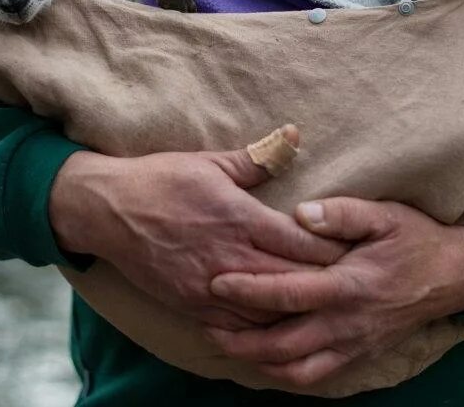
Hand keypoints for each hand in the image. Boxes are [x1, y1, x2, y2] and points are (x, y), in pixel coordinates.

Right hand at [48, 145, 347, 329]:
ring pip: (267, 312)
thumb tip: (294, 135)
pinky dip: (261, 329)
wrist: (106, 210)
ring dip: (294, 310)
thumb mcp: (210, 162)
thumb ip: (258, 158)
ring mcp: (210, 287)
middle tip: (352, 284)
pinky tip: (279, 325)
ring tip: (322, 307)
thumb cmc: (161, 180)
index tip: (357, 250)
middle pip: (292, 282)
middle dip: (323, 284)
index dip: (333, 250)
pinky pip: (236, 327)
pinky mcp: (192, 305)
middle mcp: (230, 257)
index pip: (302, 243)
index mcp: (240, 218)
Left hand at [205, 198, 463, 386]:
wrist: (455, 275)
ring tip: (228, 346)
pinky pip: (316, 376)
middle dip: (240, 339)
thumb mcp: (384, 215)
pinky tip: (266, 360)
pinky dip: (286, 373)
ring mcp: (354, 343)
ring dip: (258, 362)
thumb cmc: (415, 238)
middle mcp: (348, 322)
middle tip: (207, 325)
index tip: (216, 283)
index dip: (249, 290)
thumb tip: (302, 213)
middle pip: (283, 344)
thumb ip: (342, 214)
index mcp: (349, 285)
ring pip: (296, 369)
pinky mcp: (360, 354)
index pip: (288, 293)